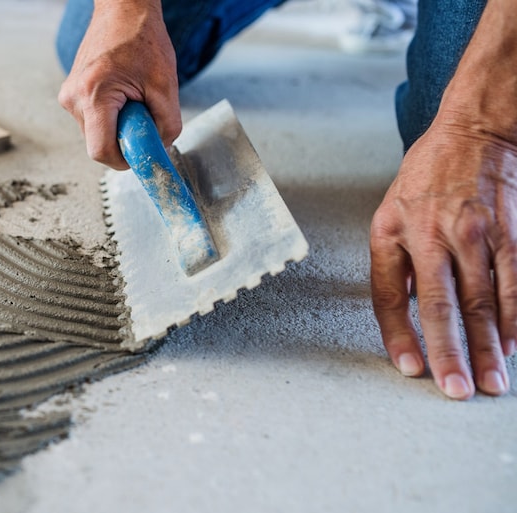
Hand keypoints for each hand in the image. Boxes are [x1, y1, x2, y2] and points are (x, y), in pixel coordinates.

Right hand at [58, 0, 180, 169]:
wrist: (122, 10)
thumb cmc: (142, 38)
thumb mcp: (165, 85)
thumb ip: (168, 125)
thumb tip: (161, 150)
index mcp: (93, 95)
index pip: (101, 151)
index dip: (124, 160)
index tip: (142, 152)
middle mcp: (73, 98)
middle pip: (98, 144)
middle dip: (124, 139)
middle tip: (143, 115)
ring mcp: (69, 96)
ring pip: (96, 134)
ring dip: (118, 127)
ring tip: (133, 99)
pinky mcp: (72, 94)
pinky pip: (93, 120)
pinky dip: (112, 116)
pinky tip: (122, 94)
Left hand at [370, 121, 516, 399]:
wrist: (472, 131)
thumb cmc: (426, 177)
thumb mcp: (390, 213)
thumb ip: (396, 262)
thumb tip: (405, 310)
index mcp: (391, 233)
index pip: (388, 296)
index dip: (399, 335)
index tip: (410, 368)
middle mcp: (430, 236)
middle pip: (440, 306)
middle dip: (449, 353)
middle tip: (456, 391)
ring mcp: (473, 234)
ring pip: (483, 301)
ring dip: (489, 346)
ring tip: (492, 381)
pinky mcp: (509, 230)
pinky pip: (516, 281)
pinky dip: (516, 316)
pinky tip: (516, 343)